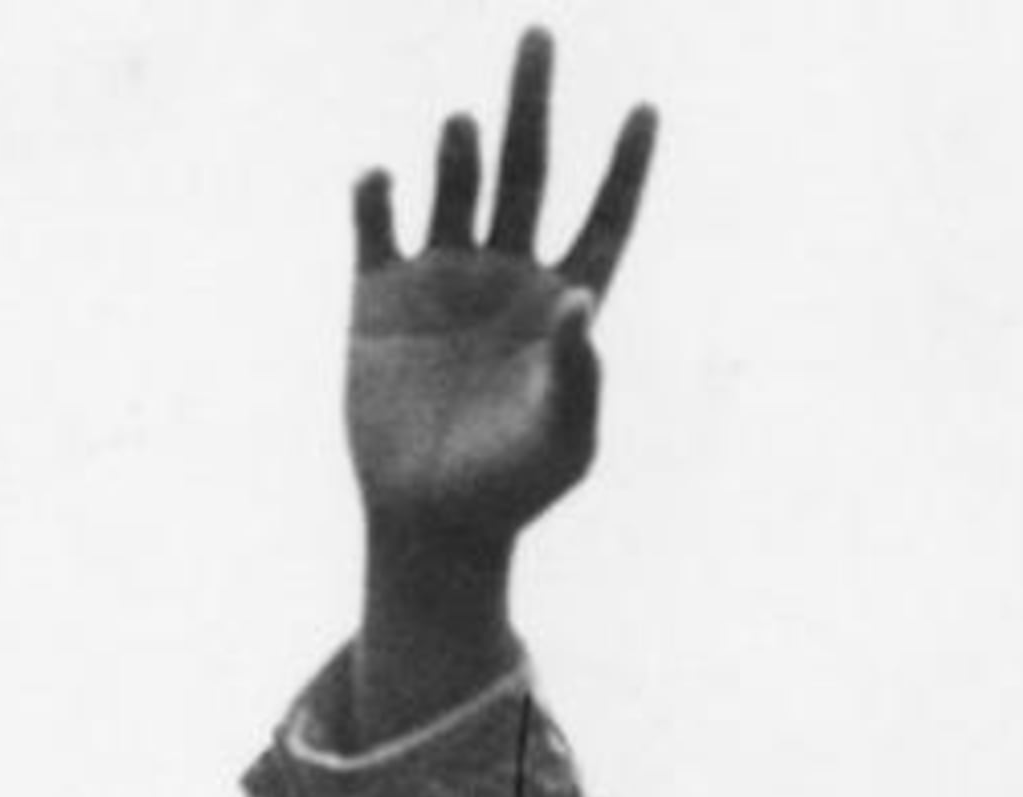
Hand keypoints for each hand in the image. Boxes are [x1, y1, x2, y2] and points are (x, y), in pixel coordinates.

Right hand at [347, 28, 656, 559]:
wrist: (431, 521)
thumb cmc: (514, 488)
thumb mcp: (564, 438)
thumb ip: (579, 372)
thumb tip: (581, 301)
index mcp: (563, 304)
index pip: (604, 220)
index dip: (626, 168)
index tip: (647, 110)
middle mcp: (506, 276)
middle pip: (526, 170)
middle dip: (533, 104)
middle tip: (540, 34)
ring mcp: (440, 279)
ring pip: (456, 188)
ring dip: (459, 154)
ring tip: (462, 128)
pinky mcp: (377, 298)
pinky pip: (375, 229)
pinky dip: (375, 196)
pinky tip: (381, 177)